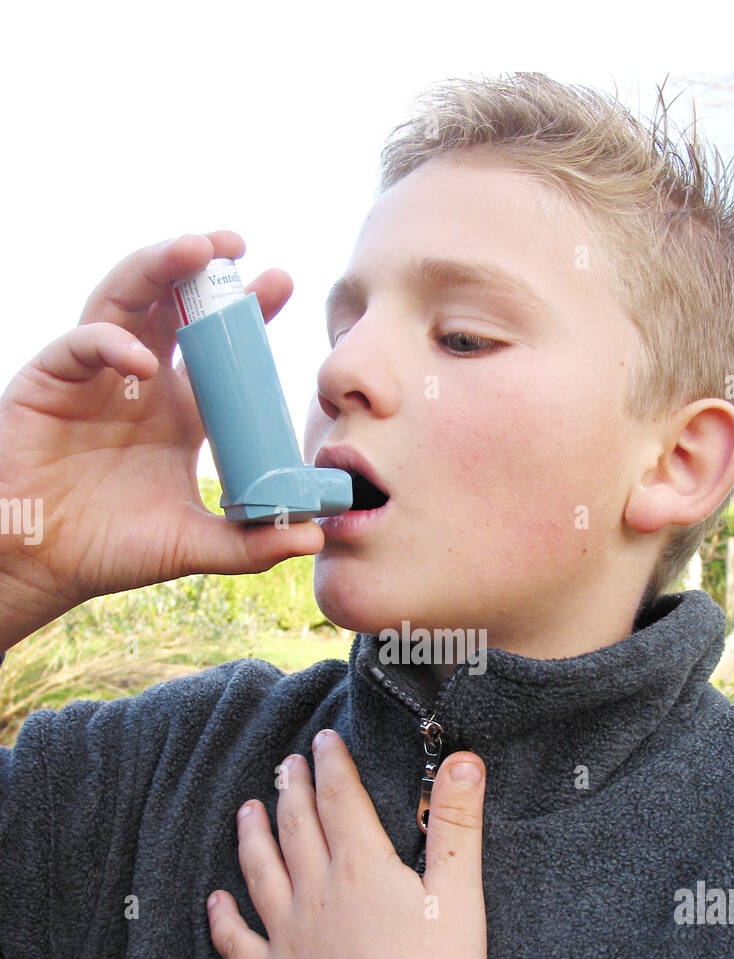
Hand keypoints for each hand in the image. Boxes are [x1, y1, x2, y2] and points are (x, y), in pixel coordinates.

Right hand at [0, 231, 322, 648]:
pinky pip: (81, 345)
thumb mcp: (192, 546)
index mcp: (180, 410)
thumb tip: (314, 535)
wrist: (44, 564)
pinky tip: (143, 363)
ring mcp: (94, 375)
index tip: (281, 281)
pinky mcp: (50, 381)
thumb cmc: (112, 549)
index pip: (221, 348)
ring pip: (125, 298)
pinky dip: (111, 344)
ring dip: (157, 268)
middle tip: (236, 245)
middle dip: (203, 266)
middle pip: (173, 303)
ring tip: (195, 251)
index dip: (248, 311)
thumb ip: (249, 544)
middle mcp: (141, 380)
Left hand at [206, 729, 488, 958]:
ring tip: (247, 811)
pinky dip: (223, 920)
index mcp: (361, 867)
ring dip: (252, 837)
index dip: (330, 764)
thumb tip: (463, 760)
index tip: (324, 740)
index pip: (339, 798)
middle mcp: (315, 894)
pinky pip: (237, 944)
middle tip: (284, 764)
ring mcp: (288, 938)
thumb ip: (457, 822)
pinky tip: (215, 902)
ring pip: (261, 873)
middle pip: (297, 828)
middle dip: (290, 789)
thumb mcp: (459, 893)